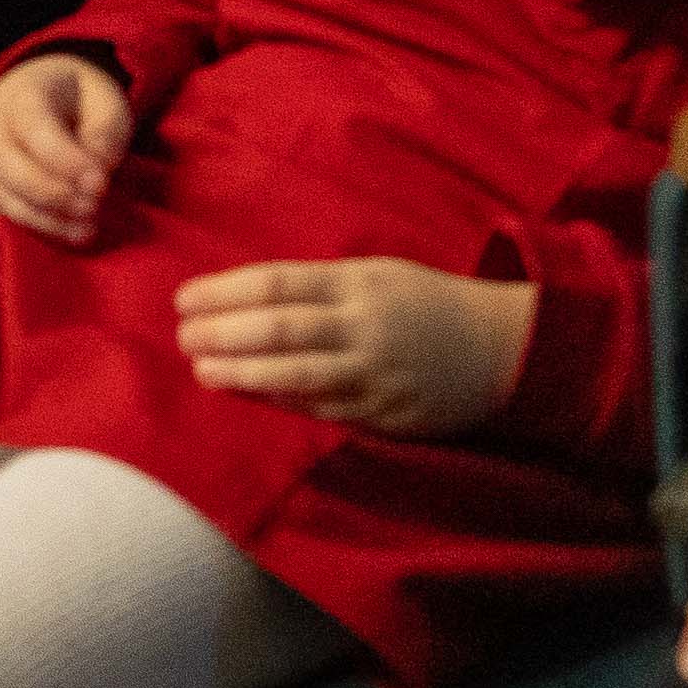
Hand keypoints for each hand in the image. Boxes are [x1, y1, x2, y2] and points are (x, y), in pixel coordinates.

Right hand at [0, 51, 135, 245]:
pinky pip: (0, 212)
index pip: (34, 128)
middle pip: (7, 165)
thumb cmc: (80, 103)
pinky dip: (34, 227)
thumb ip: (105, 136)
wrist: (44, 96)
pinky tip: (66, 229)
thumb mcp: (107, 105)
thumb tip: (94, 178)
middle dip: (53, 194)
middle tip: (94, 208)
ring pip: (2, 195)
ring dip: (47, 219)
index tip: (100, 183)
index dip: (66, 161)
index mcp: (24, 94)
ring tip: (88, 228)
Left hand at [175, 258, 536, 435]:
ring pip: (296, 374)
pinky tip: (250, 395)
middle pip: (278, 328)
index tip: (184, 299)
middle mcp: (364, 326)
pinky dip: (281, 402)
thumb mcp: (378, 275)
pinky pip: (323, 409)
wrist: (505, 349)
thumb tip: (249, 297)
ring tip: (202, 370)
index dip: (223, 291)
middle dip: (222, 333)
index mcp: (358, 283)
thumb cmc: (429, 304)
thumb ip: (321, 286)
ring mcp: (375, 373)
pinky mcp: (386, 412)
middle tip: (182, 336)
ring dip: (242, 372)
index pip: (275, 283)